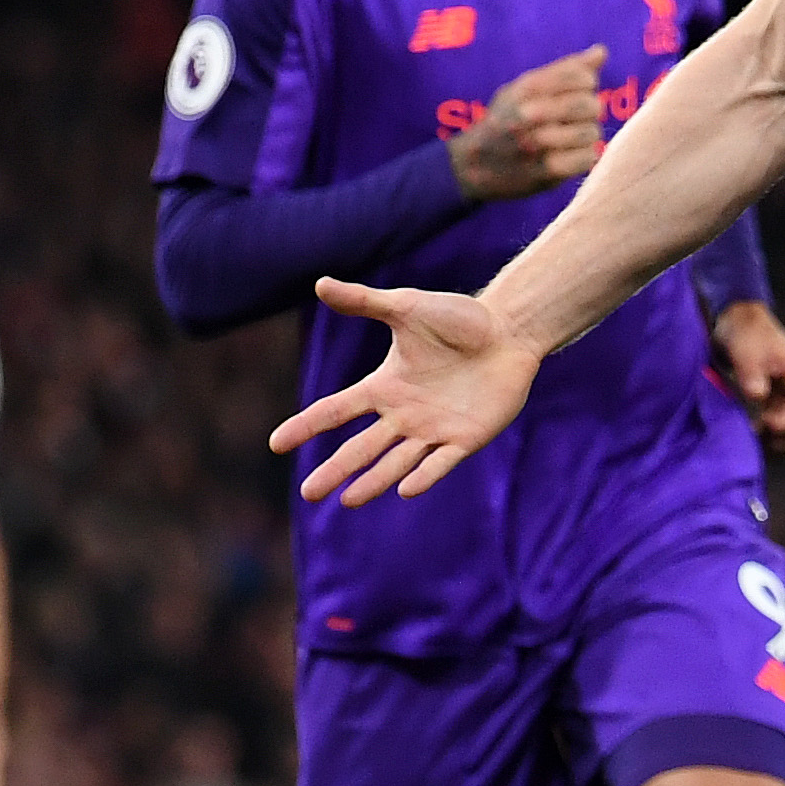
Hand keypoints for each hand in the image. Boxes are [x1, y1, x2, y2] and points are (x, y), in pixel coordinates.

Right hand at [272, 278, 543, 503]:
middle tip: (307, 494)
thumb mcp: (407, 308)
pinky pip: (440, 462)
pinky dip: (423, 476)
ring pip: (395, 463)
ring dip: (371, 481)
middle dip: (334, 470)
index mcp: (384, 387)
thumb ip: (364, 302)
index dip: (306, 425)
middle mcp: (403, 414)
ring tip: (346, 501)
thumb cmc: (459, 319)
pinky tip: (404, 490)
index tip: (276, 443)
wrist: (508, 331)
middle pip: (361, 448)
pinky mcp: (465, 439)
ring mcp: (433, 430)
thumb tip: (320, 283)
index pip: (336, 410)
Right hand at [446, 46, 608, 200]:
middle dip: (590, 109)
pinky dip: (584, 157)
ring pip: (591, 132)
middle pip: (588, 105)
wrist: (475, 165)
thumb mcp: (525, 88)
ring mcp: (538, 144)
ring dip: (587, 135)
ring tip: (572, 137)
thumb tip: (602, 51)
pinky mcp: (548, 171)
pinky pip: (588, 158)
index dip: (587, 83)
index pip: (580, 76)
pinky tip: (570, 155)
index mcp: (526, 88)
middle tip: (578, 117)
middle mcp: (530, 113)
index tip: (577, 91)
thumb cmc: (507, 119)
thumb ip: (565, 70)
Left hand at [710, 299, 784, 453]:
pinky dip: (781, 441)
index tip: (758, 423)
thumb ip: (750, 372)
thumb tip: (758, 394)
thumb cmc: (745, 337)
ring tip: (756, 433)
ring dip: (784, 444)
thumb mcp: (743, 350)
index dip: (784, 426)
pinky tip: (759, 431)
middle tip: (756, 432)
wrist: (746, 328)